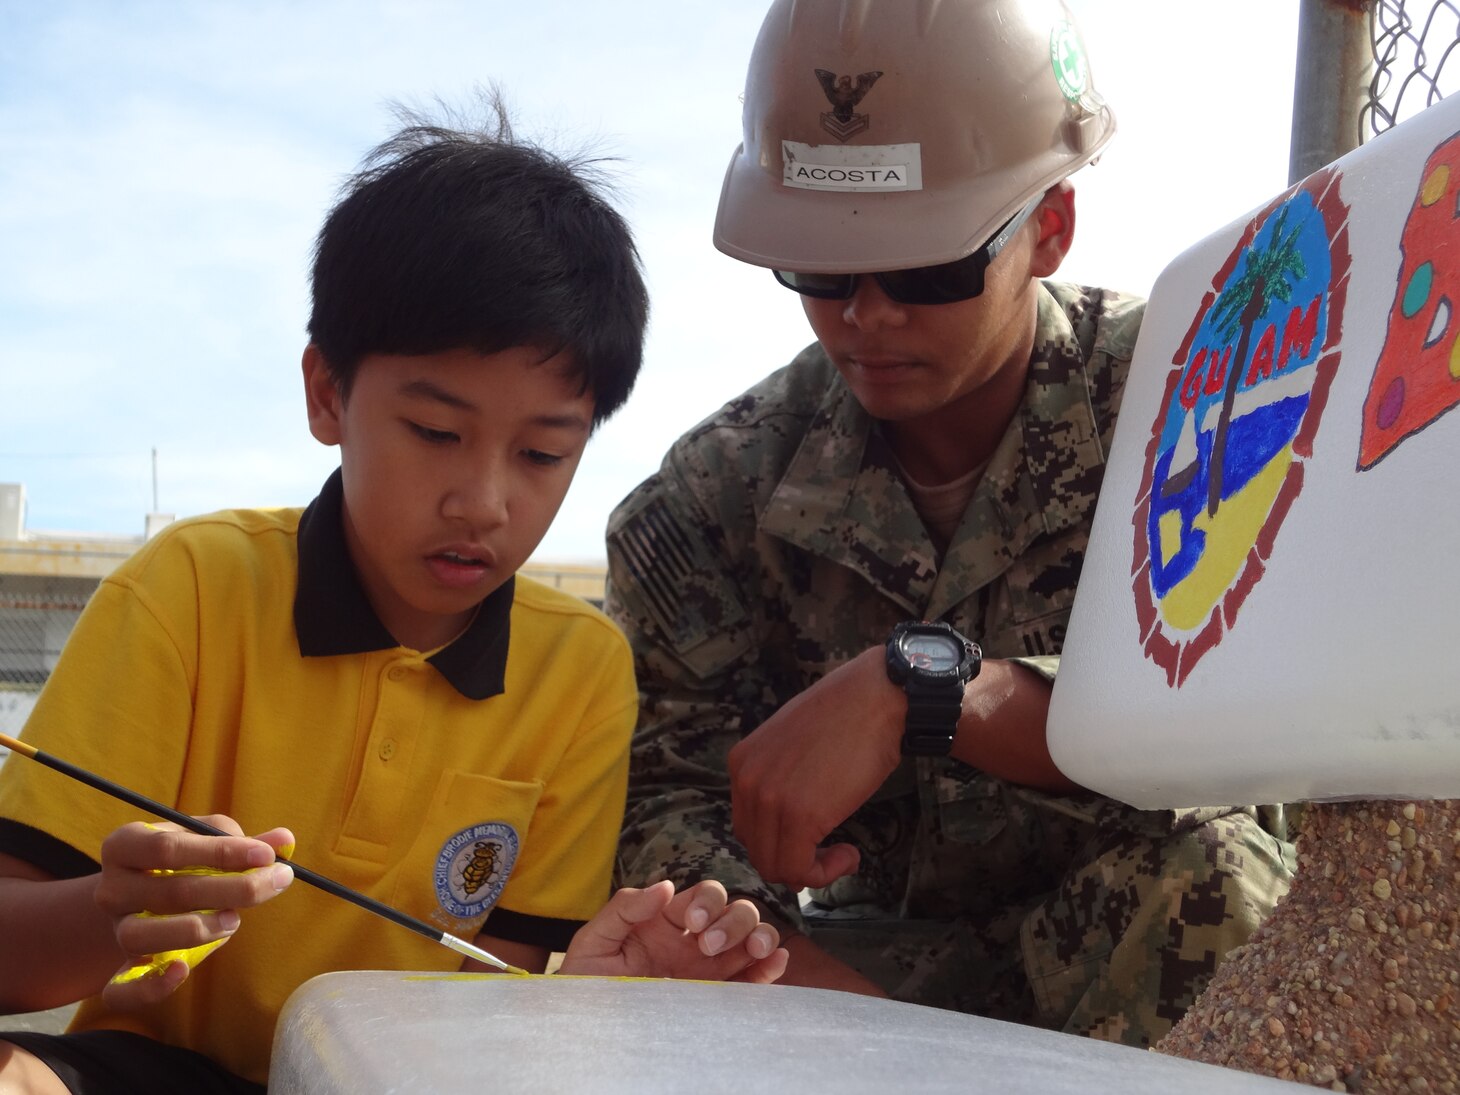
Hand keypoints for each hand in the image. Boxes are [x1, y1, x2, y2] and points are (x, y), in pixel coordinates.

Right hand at [93, 816, 294, 1007]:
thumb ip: (242, 842)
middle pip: (169, 891)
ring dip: (196, 929)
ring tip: (234, 920)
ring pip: (142, 936)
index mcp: (125, 845)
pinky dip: (151, 986)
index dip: (221, 851)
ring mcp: (115, 930)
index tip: (266, 855)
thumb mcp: (205, 840)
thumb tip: (284, 841)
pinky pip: (123, 989)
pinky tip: (182, 971)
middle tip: (274, 883)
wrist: (139, 897)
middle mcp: (112, 888)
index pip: (168, 848)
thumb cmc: (182, 860)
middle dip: (231, 888)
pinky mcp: (121, 969)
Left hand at [559, 880, 787, 983]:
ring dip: (759, 936)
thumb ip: (624, 908)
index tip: (691, 923)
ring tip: (755, 950)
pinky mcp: (715, 996)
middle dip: (732, 921)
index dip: (706, 901)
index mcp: (666, 921)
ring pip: (750, 938)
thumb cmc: (585, 982)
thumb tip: (666, 887)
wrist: (585, 1028)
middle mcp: (692, 941)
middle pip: (733, 911)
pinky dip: (769, 967)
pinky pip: (751, 978)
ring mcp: (708, 969)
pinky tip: (775, 962)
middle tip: (708, 946)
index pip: (702, 896)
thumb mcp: (595, 940)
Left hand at [728, 647, 901, 888]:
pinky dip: (825, 874)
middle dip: (794, 860)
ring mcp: (770, 799)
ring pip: (775, 866)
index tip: (815, 838)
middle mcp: (747, 781)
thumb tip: (789, 825)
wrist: (875, 697)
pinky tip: (849, 854)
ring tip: (843, 854)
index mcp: (743, 763)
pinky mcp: (800, 816)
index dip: (781, 842)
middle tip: (831, 852)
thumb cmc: (847, 717)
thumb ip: (782, 780)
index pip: (748, 827)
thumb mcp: (794, 746)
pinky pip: (800, 869)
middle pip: (757, 850)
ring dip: (811, 871)